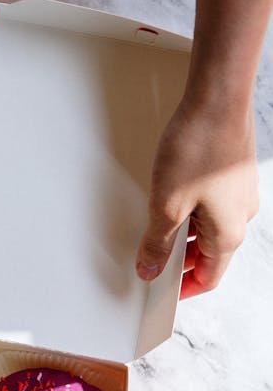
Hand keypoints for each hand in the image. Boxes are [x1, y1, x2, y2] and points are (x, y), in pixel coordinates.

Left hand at [135, 94, 258, 297]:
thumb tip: (150, 269)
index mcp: (228, 234)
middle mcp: (241, 217)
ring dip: (182, 233)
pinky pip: (211, 204)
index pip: (209, 277)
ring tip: (154, 225)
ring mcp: (239, 194)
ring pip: (208, 227)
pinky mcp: (233, 174)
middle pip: (208, 254)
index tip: (161, 291)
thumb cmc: (198, 148)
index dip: (183, 289)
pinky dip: (190, 210)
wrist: (218, 99)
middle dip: (179, 260)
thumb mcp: (166, 205)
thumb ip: (157, 243)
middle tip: (150, 258)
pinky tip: (170, 196)